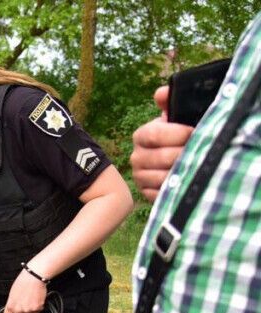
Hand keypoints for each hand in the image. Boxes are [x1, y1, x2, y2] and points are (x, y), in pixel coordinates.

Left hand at [4, 270, 46, 312]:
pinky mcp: (37, 308)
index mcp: (10, 306)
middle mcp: (18, 310)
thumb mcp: (12, 294)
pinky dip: (38, 307)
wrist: (34, 277)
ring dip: (31, 311)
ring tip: (31, 300)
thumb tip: (14, 310)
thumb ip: (12, 304)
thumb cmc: (23, 282)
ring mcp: (28, 310)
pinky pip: (37, 311)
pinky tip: (36, 298)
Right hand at [130, 86, 193, 202]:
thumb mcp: (176, 117)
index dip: (177, 133)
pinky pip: (162, 194)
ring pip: (164, 177)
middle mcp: (136, 157)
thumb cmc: (179, 135)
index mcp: (142, 135)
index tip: (194, 132)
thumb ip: (170, 102)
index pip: (154, 134)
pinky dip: (177, 188)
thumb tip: (161, 93)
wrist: (175, 161)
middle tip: (202, 152)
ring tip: (198, 166)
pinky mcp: (146, 194)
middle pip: (161, 157)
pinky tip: (187, 181)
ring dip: (184, 172)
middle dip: (185, 154)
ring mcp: (140, 177)